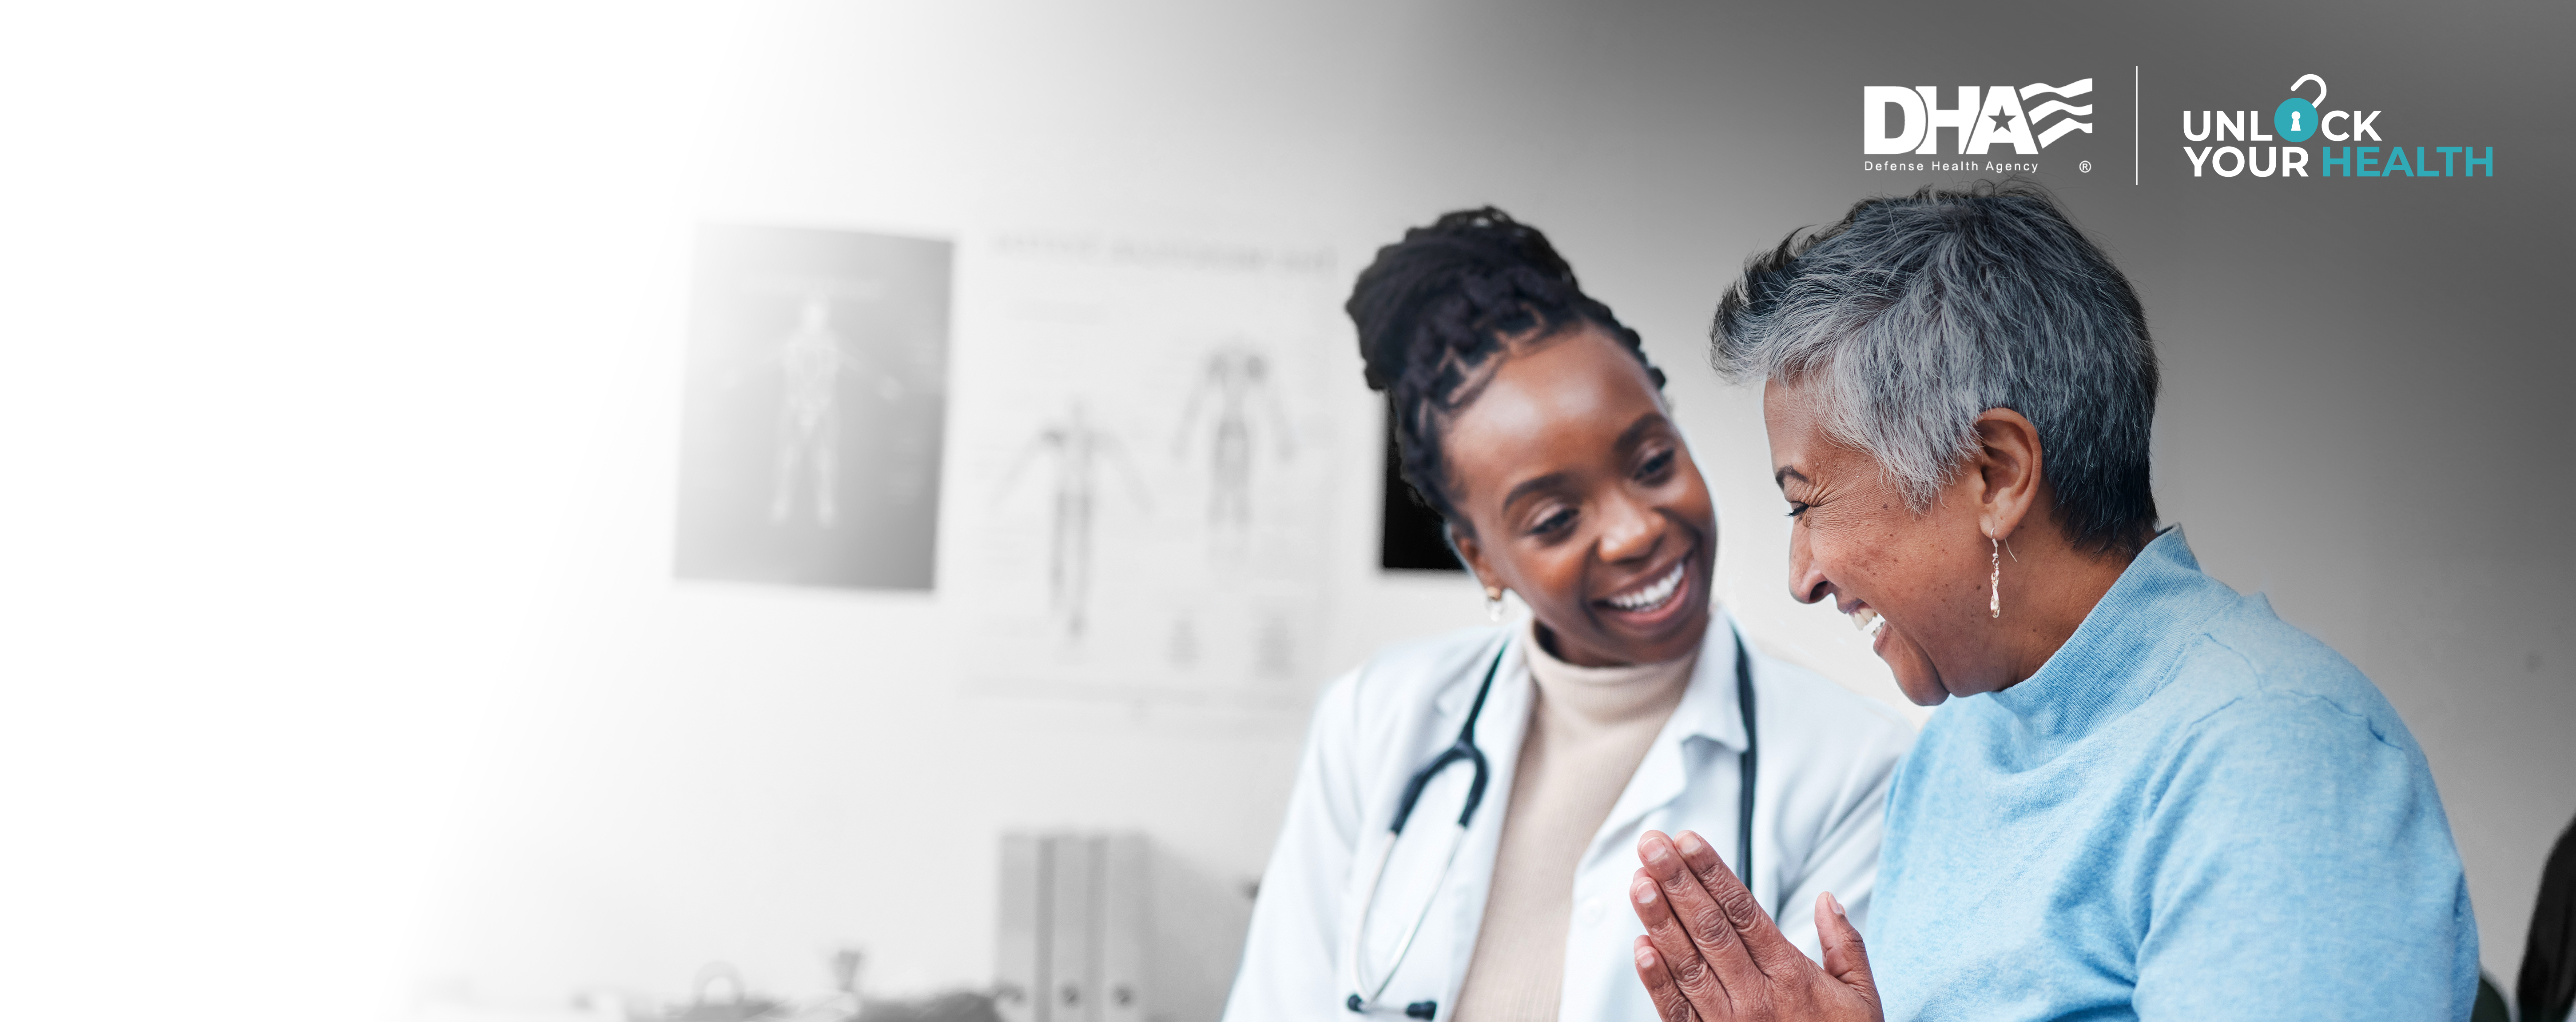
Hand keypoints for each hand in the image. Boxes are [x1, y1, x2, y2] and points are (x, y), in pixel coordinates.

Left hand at [1626, 829, 1881, 1021]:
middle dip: (1677, 883)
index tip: (1688, 840)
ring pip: (1688, 965)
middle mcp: (1757, 997)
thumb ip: (1846, 946)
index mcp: (1792, 976)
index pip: (1744, 911)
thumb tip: (1829, 899)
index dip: (1713, 873)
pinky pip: (1677, 1012)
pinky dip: (1656, 981)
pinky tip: (1640, 948)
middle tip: (1652, 845)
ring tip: (1639, 882)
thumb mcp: (1861, 998)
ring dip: (1659, 921)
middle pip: (1710, 930)